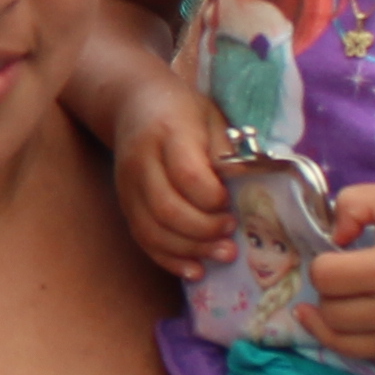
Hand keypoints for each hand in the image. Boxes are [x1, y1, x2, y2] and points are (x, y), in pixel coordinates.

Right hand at [110, 71, 236, 277]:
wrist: (135, 105)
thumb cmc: (184, 111)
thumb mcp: (212, 117)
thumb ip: (227, 151)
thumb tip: (248, 187)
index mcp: (168, 132)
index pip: (187, 175)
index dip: (213, 198)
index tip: (232, 202)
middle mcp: (141, 162)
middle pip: (166, 209)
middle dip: (204, 230)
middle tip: (232, 232)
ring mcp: (128, 187)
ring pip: (152, 231)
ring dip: (190, 250)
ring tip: (223, 254)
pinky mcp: (126, 205)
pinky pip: (143, 240)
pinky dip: (170, 260)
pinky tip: (195, 269)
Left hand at [300, 181, 374, 360]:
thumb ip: (352, 204)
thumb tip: (333, 237)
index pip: (324, 277)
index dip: (322, 263)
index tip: (337, 254)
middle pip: (329, 311)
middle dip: (327, 291)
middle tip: (341, 276)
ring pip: (338, 340)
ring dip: (330, 319)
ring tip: (332, 301)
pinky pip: (361, 356)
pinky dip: (347, 340)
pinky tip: (346, 323)